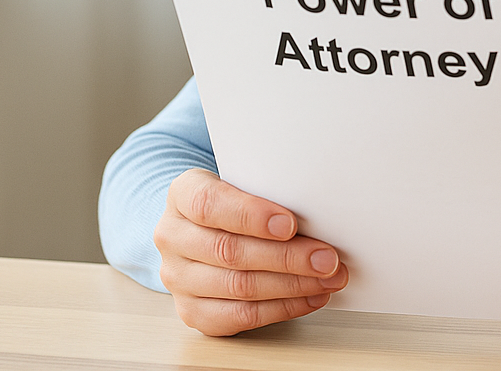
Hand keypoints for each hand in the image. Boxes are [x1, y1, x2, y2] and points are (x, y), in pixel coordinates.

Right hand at [153, 168, 348, 334]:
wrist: (206, 227)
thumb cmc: (234, 202)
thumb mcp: (244, 183)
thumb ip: (268, 192)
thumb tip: (318, 215)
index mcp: (182, 195)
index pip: (209, 204)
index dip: (251, 216)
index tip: (290, 224)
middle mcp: (172, 238)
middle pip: (230, 251)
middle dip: (287, 257)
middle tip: (327, 258)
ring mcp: (178, 278)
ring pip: (239, 287)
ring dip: (293, 285)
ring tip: (328, 278)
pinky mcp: (193, 311)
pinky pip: (241, 316)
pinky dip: (283, 308)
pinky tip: (311, 296)